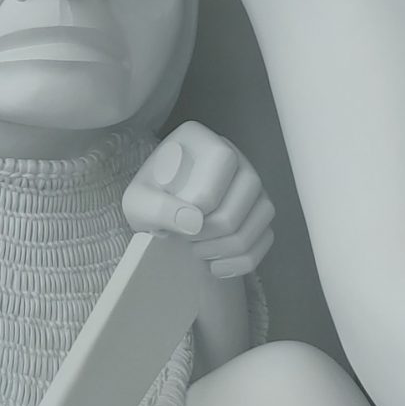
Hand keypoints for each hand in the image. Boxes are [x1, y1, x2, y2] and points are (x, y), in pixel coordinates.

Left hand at [122, 120, 274, 278]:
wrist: (162, 220)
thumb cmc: (151, 204)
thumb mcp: (139, 204)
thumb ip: (158, 208)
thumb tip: (193, 221)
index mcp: (202, 139)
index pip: (224, 160)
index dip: (204, 198)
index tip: (180, 219)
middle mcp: (234, 155)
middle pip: (249, 189)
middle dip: (215, 227)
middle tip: (187, 239)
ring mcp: (252, 185)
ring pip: (263, 214)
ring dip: (229, 245)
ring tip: (199, 250)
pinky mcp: (259, 212)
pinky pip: (266, 237)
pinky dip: (242, 260)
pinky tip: (216, 266)